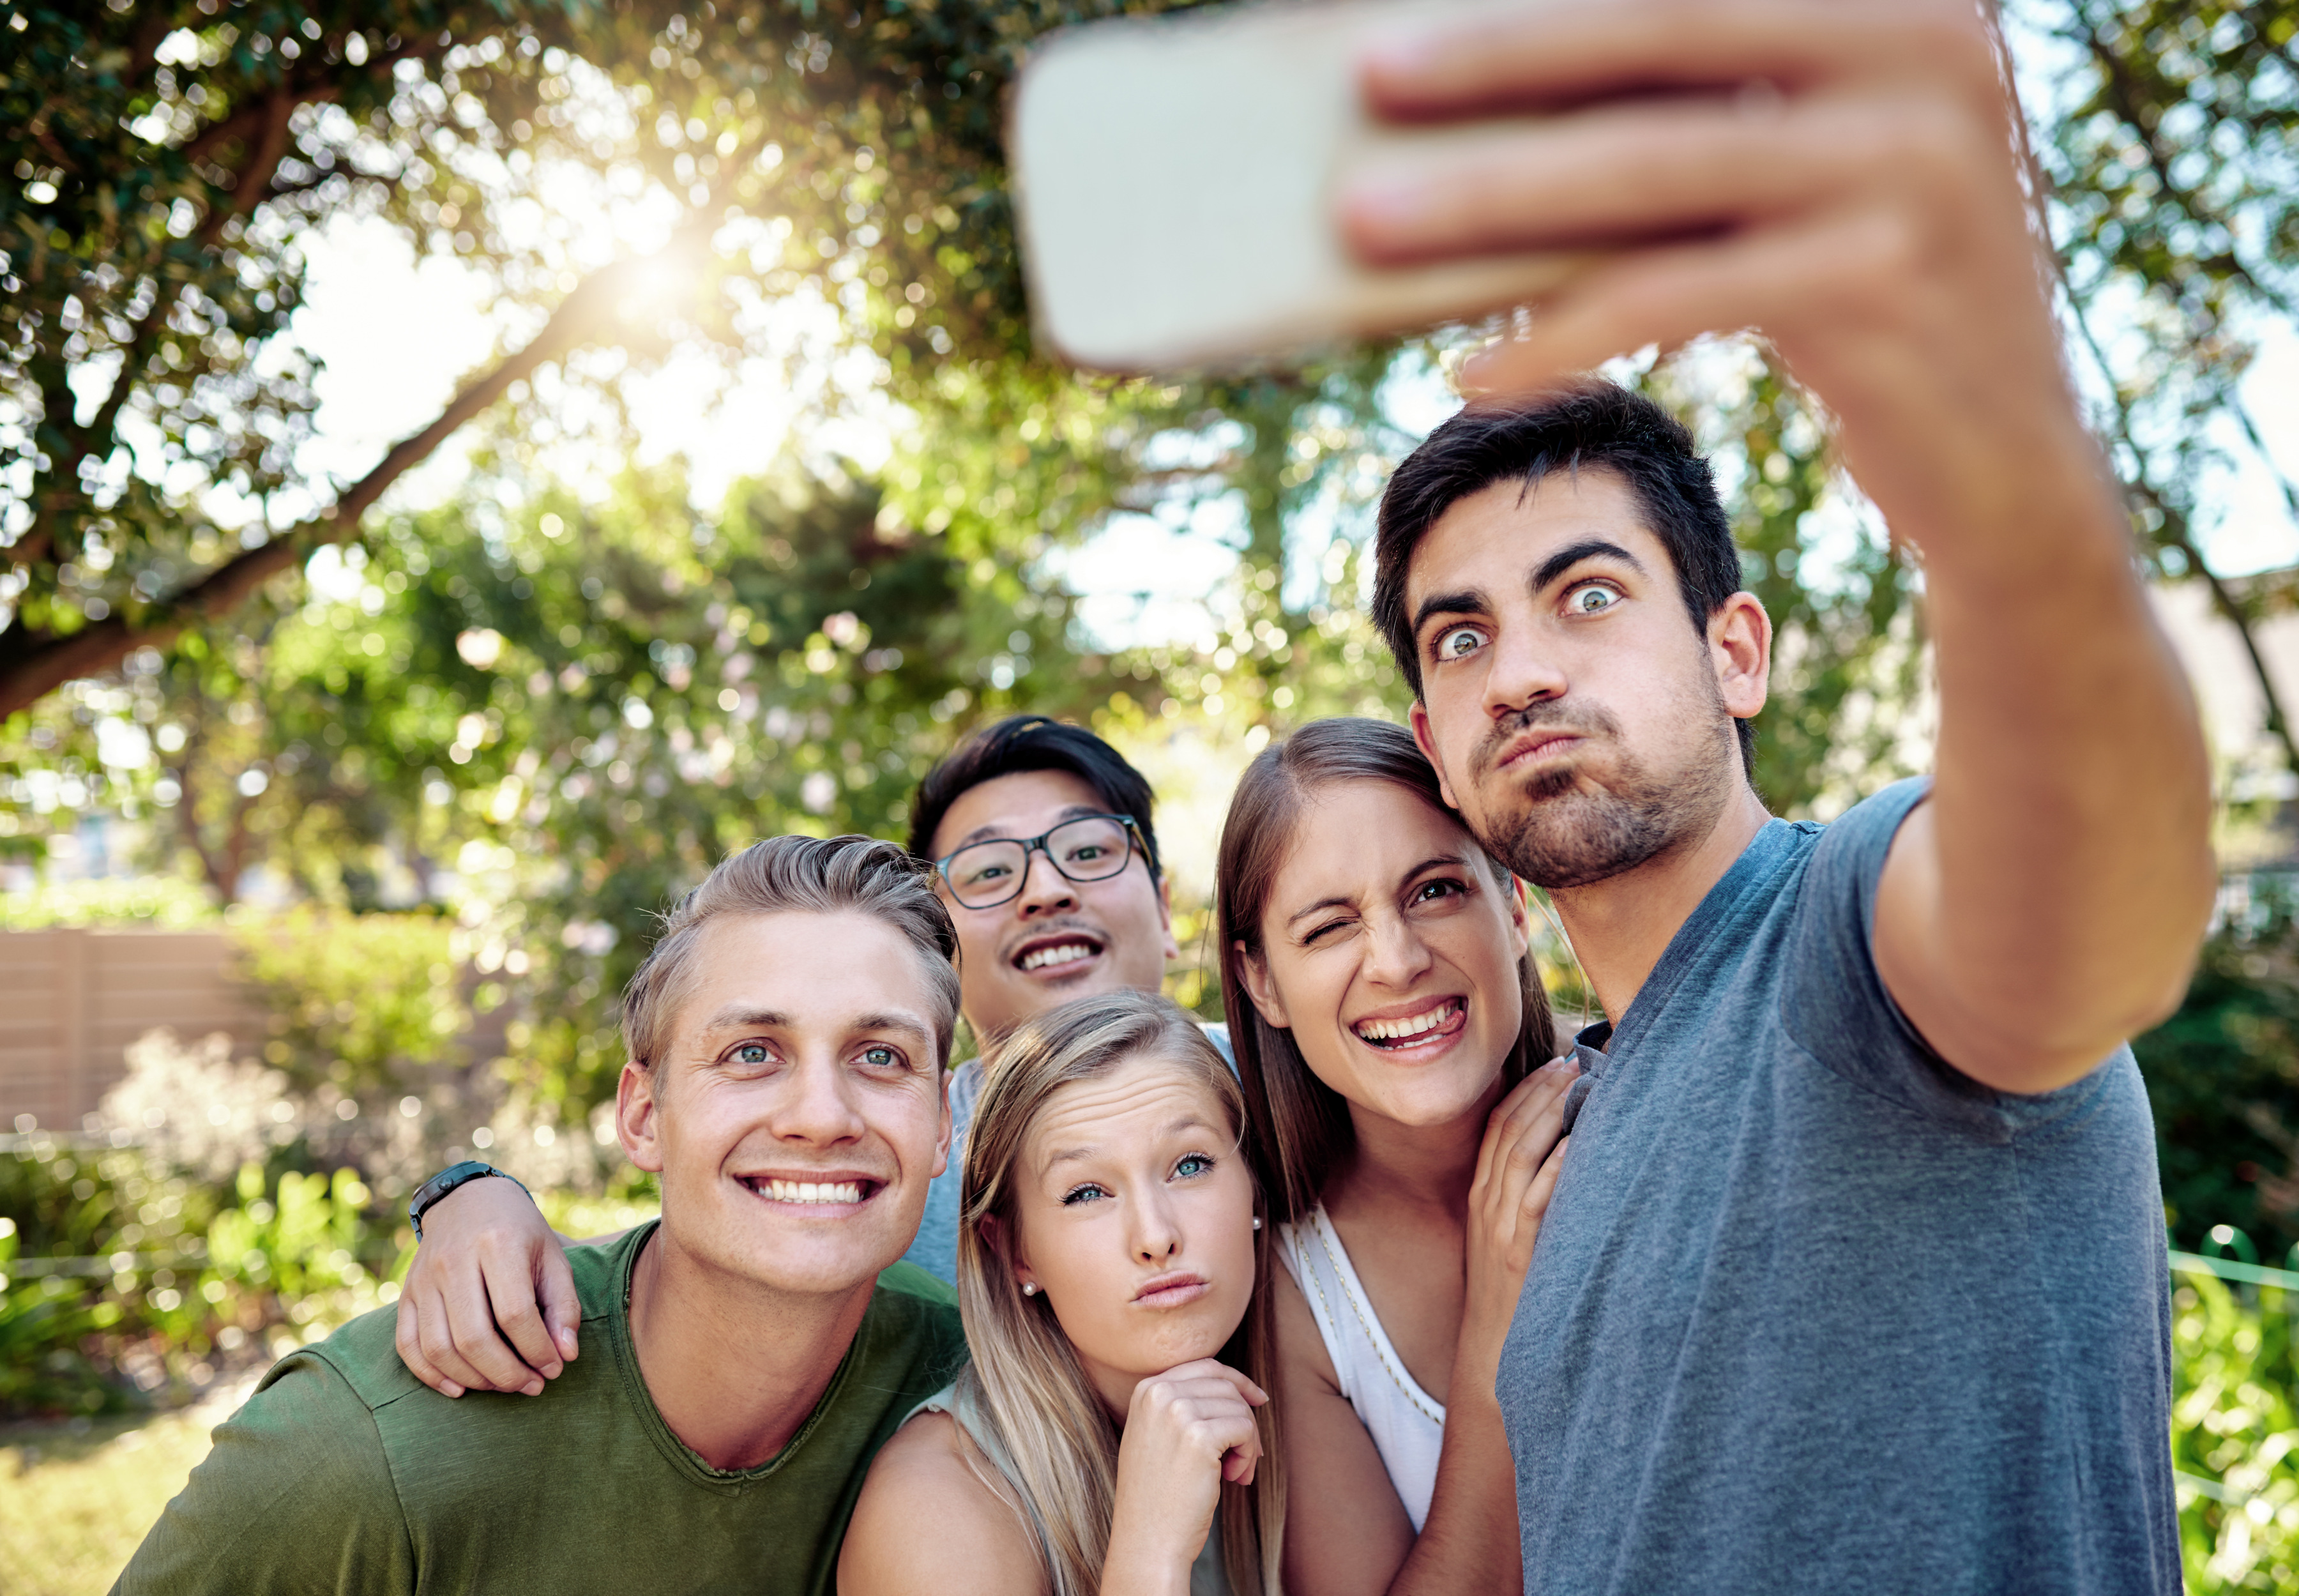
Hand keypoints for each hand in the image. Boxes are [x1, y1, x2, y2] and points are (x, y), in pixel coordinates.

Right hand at [393, 1175, 578, 1396]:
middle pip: (474, 1338)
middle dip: (507, 1374)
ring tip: (504, 1385)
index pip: (515, 1314)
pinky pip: (408, 1346)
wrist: (469, 1200)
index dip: (537, 1350)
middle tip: (531, 1385)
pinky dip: (432, 1375)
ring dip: (474, 1379)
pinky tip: (461, 1388)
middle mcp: (454, 1260)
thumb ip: (563, 1306)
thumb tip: (565, 1356)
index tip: (554, 1367)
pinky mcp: (406, 1293)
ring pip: (439, 1348)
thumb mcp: (553, 1257)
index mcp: (498, 1244)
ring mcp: (423, 1278)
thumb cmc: (520, 1232)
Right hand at [1103, 1359, 1267, 1595]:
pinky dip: (1248, 1456)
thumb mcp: (1157, 1437)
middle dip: (1245, 1419)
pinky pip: (1245, 1430)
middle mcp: (1158, 1393)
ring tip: (1235, 1474)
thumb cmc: (1158, 1496)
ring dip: (1247, 1443)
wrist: (1147, 1541)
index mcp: (1146, 1389)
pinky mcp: (1199, 1436)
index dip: (1237, 1382)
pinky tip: (1235, 1479)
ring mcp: (1177, 1412)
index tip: (1258, 1399)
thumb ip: (1182, 1406)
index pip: (1205, 1367)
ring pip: (1239, 1408)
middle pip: (1226, 1385)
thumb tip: (1237, 1388)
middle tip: (1246, 1457)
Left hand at [1343, 0, 2102, 558]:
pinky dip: (1561, 330)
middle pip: (1658, 37)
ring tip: (1368, 224)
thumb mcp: (1781, 183)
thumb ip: (1677, 118)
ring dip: (1491, 198)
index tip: (1401, 11)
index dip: (1546, 3)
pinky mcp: (1887, 281)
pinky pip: (1675, 293)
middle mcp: (1925, 50)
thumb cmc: (1854, 298)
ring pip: (1651, 169)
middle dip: (1497, 62)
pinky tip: (1474, 368)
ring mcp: (1918, 163)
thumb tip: (1463, 116)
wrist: (2007, 465)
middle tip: (1368, 79)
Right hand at [1458, 1057, 1576, 1388]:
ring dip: (1551, 1112)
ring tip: (1580, 1083)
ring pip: (1521, 1150)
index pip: (1496, 1127)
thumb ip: (1524, 1201)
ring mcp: (1500, 1224)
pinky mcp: (1521, 1248)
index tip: (1553, 1065)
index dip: (1523, 1091)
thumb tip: (1563, 1163)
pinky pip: (1539, 1194)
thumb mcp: (1508, 1240)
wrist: (1494, 1354)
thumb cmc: (1511, 1298)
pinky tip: (1583, 1139)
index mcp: (1480, 1196)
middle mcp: (1485, 1203)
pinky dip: (1560, 1162)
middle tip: (1575, 1060)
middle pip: (1509, 1129)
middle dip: (1541, 1090)